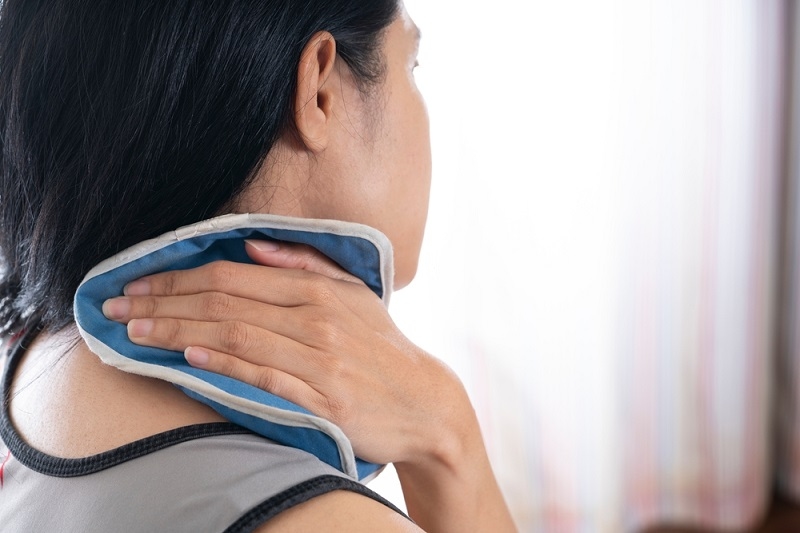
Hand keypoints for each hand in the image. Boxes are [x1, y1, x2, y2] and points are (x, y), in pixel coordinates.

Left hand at [102, 240, 476, 466]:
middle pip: (223, 302)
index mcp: (319, 289)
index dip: (178, 278)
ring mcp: (318, 361)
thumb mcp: (355, 294)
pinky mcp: (321, 400)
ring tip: (133, 332)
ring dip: (177, 332)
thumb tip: (253, 246)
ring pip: (233, 336)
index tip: (137, 283)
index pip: (233, 275)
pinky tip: (186, 357)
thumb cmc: (384, 348)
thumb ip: (306, 265)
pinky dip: (220, 364)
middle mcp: (316, 319)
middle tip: (115, 306)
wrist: (426, 402)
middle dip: (162, 302)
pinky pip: (260, 376)